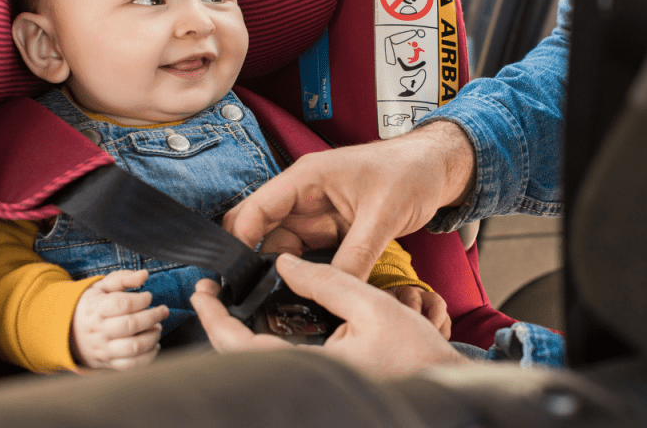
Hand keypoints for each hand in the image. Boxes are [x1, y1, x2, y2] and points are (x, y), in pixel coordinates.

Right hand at [71, 269, 169, 370]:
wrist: (68, 332)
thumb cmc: (91, 306)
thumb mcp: (101, 287)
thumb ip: (123, 279)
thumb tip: (144, 275)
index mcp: (96, 309)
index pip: (122, 304)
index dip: (141, 299)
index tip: (148, 296)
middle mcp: (99, 331)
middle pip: (131, 325)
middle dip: (153, 316)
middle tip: (163, 311)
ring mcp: (104, 349)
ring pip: (134, 347)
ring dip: (153, 336)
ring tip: (157, 327)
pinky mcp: (109, 363)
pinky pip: (132, 364)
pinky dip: (149, 356)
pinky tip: (154, 345)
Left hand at [192, 254, 468, 376]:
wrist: (443, 383)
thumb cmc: (416, 352)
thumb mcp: (373, 305)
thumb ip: (327, 281)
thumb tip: (285, 263)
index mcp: (313, 368)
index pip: (243, 347)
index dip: (215, 319)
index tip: (202, 292)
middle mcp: (307, 380)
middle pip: (242, 359)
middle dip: (219, 325)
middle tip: (209, 293)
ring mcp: (314, 383)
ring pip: (258, 362)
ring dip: (238, 334)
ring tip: (230, 301)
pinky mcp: (322, 382)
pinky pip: (279, 363)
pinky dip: (262, 341)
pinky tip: (264, 319)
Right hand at [223, 121, 475, 279]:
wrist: (437, 169)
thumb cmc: (410, 173)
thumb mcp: (383, 216)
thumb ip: (356, 255)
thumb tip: (333, 290)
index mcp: (307, 178)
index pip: (257, 209)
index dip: (240, 241)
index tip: (235, 277)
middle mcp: (305, 196)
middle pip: (262, 232)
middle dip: (255, 263)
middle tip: (255, 299)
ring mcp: (317, 215)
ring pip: (284, 249)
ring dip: (282, 273)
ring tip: (281, 303)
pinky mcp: (331, 230)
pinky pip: (308, 256)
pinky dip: (305, 275)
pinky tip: (306, 294)